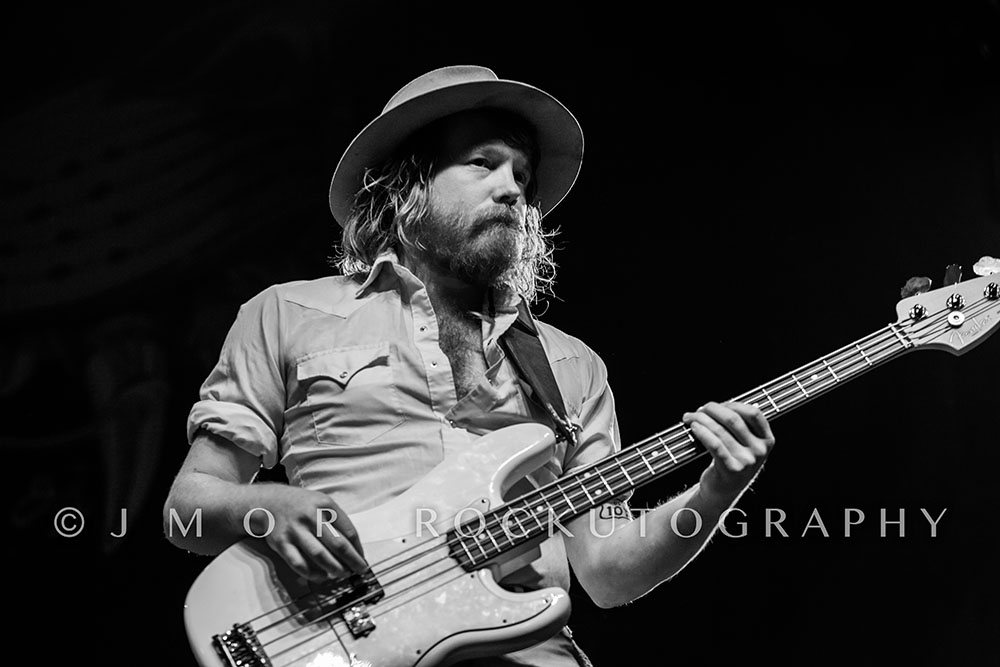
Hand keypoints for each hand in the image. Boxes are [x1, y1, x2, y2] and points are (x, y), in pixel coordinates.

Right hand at [248, 484, 367, 581]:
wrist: (270, 502)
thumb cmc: (302, 505)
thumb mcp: (322, 503)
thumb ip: (337, 520)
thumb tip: (354, 547)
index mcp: (325, 505)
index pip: (348, 530)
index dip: (358, 548)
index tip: (362, 558)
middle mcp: (310, 516)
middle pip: (337, 543)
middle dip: (352, 560)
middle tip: (359, 570)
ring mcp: (295, 530)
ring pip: (319, 555)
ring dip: (334, 568)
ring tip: (343, 574)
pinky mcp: (281, 543)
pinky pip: (299, 563)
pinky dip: (312, 573)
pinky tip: (322, 576)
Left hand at [682, 401, 775, 496]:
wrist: (723, 490)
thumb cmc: (732, 461)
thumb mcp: (745, 444)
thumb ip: (740, 425)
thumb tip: (716, 405)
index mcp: (767, 440)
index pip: (754, 413)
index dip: (733, 404)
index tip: (718, 405)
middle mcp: (759, 451)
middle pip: (733, 419)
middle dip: (712, 409)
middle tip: (700, 409)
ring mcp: (746, 461)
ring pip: (720, 431)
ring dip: (701, 419)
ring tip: (690, 417)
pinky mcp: (731, 469)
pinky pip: (714, 445)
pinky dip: (702, 432)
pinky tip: (694, 427)